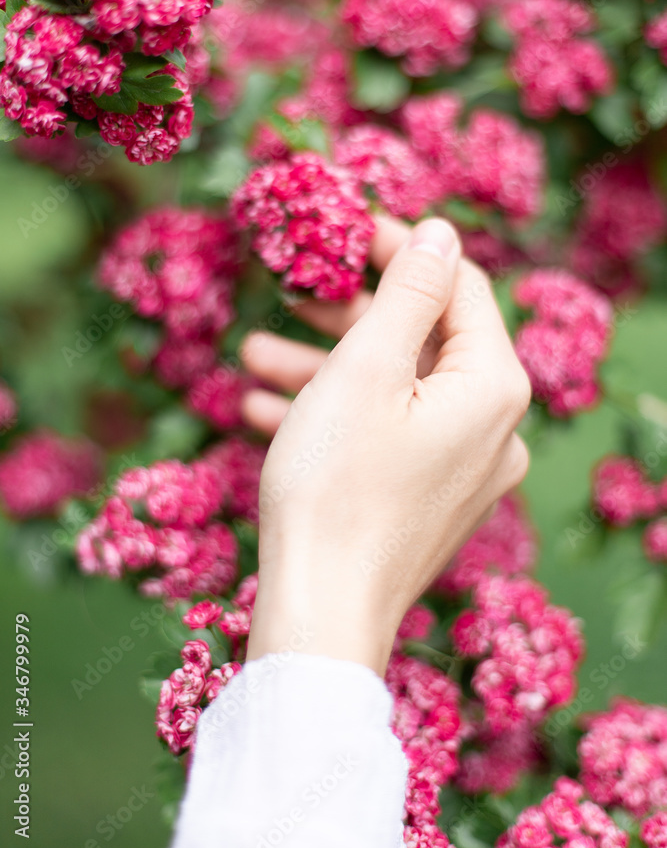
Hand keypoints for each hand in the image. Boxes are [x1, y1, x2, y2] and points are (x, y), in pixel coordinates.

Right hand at [240, 216, 530, 675]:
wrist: (320, 617)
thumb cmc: (337, 486)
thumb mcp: (367, 368)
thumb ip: (411, 291)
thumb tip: (441, 231)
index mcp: (494, 387)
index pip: (458, 288)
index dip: (401, 250)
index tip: (346, 230)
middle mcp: (494, 429)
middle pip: (425, 341)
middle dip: (350, 316)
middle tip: (294, 294)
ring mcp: (464, 471)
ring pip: (395, 392)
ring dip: (325, 368)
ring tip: (254, 356)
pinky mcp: (428, 502)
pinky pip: (386, 438)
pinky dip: (333, 417)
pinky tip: (264, 410)